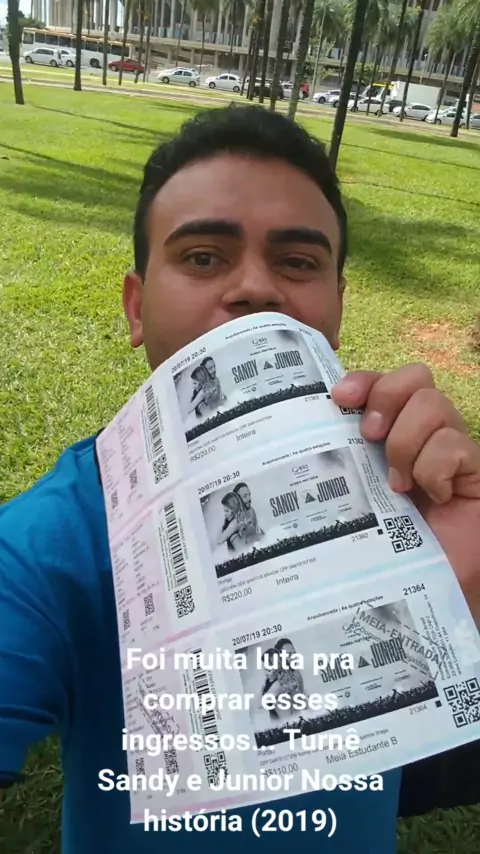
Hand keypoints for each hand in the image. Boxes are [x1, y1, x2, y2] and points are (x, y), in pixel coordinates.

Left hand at [332, 364, 479, 624]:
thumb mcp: (351, 496)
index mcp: (389, 433)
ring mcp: (452, 450)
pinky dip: (435, 470)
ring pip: (433, 404)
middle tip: (369, 436)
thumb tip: (311, 426)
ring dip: (407, 443)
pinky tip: (435, 499)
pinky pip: (456, 444)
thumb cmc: (380, 548)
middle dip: (387, 398)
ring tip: (399, 486)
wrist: (420, 590)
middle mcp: (422, 434)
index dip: (365, 379)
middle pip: (415, 377)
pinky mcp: (475, 471)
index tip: (339, 398)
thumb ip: (340, 461)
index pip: (383, 381)